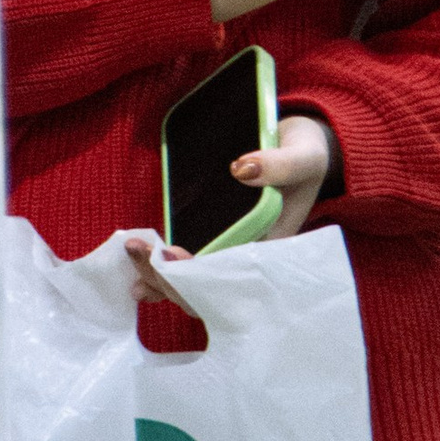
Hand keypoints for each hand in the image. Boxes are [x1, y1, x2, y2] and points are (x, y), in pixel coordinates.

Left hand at [120, 117, 334, 305]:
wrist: (305, 150)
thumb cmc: (308, 159)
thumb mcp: (302, 157)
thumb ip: (279, 164)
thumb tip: (241, 169)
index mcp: (269, 252)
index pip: (227, 282)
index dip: (195, 279)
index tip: (169, 256)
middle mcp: (247, 261)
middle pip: (203, 290)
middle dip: (165, 278)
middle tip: (136, 251)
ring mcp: (232, 253)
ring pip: (192, 283)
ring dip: (158, 275)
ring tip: (131, 256)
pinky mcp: (220, 238)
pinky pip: (190, 263)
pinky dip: (163, 265)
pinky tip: (139, 259)